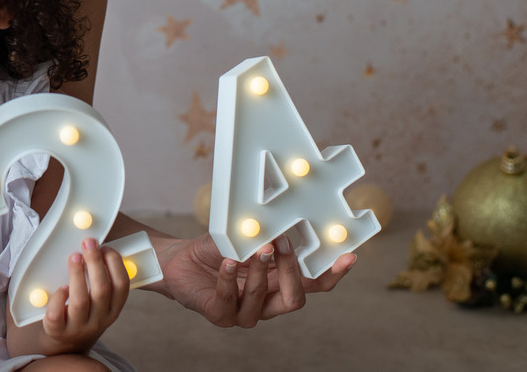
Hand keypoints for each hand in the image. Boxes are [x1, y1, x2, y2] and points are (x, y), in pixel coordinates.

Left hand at [41, 238, 129, 351]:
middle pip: (101, 289)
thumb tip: (97, 245)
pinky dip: (58, 298)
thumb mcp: (100, 301)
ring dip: (77, 274)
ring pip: (80, 300)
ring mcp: (79, 327)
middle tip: (88, 243)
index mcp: (113, 309)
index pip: (122, 286)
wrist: (67, 342)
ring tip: (74, 256)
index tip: (106, 247)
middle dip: (95, 262)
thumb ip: (102, 278)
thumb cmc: (85, 311)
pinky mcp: (58, 331)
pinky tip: (61, 287)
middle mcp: (99, 319)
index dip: (115, 264)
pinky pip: (56, 314)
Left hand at [155, 233, 353, 327]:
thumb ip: (264, 230)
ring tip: (255, 248)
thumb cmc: (216, 248)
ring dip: (260, 272)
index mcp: (279, 283)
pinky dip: (230, 281)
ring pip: (263, 300)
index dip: (332, 273)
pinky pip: (229, 302)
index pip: (313, 284)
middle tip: (284, 243)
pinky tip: (228, 262)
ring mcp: (244, 312)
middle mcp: (267, 302)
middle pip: (295, 298)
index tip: (347, 255)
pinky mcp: (219, 315)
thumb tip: (283, 212)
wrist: (179, 260)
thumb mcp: (242, 234)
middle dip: (292, 270)